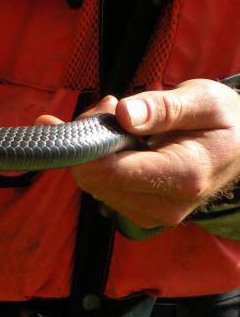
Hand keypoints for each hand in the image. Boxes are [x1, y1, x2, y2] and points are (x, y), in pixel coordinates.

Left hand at [37, 79, 239, 228]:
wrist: (239, 150)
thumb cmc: (223, 121)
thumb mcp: (203, 100)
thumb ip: (163, 108)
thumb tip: (122, 114)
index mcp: (184, 176)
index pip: (110, 171)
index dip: (91, 140)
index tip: (101, 109)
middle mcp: (166, 205)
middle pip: (95, 179)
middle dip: (91, 140)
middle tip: (110, 108)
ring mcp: (152, 215)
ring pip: (93, 184)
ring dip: (95, 151)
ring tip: (122, 123)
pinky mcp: (140, 215)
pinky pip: (102, 189)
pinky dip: (100, 163)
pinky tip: (120, 143)